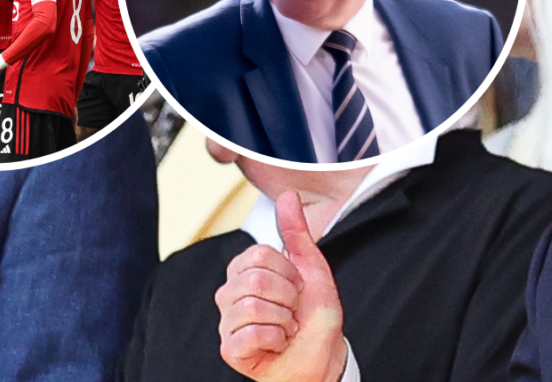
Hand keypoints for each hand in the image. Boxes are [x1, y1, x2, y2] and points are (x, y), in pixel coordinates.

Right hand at [216, 191, 347, 381]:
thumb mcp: (311, 267)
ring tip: (286, 327)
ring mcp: (228, 321)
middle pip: (256, 280)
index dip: (289, 272)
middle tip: (292, 310)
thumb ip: (296, 231)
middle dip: (288, 297)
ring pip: (251, 306)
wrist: (323, 356)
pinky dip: (275, 340)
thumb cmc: (314, 314)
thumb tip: (287, 195)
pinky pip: (250, 334)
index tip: (297, 287)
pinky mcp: (230, 348)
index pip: (260, 255)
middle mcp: (230, 293)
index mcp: (246, 269)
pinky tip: (277, 344)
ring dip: (283, 320)